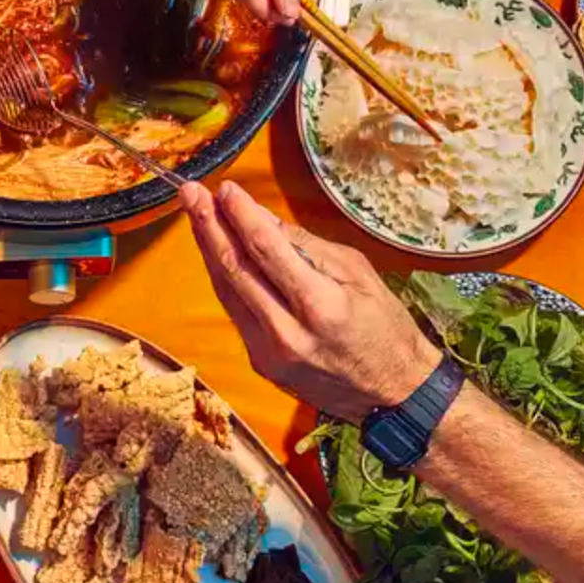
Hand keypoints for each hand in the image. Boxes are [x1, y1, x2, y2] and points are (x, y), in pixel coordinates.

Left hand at [181, 180, 441, 421]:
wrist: (393, 394)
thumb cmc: (384, 327)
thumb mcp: (356, 273)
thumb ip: (304, 245)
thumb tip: (259, 217)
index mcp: (319, 305)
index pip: (266, 249)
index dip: (240, 215)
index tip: (225, 188)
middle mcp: (288, 332)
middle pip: (235, 269)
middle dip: (208, 225)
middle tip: (190, 193)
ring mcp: (269, 353)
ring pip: (226, 290)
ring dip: (207, 249)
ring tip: (195, 214)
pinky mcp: (261, 364)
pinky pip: (235, 311)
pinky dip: (225, 278)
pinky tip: (216, 252)